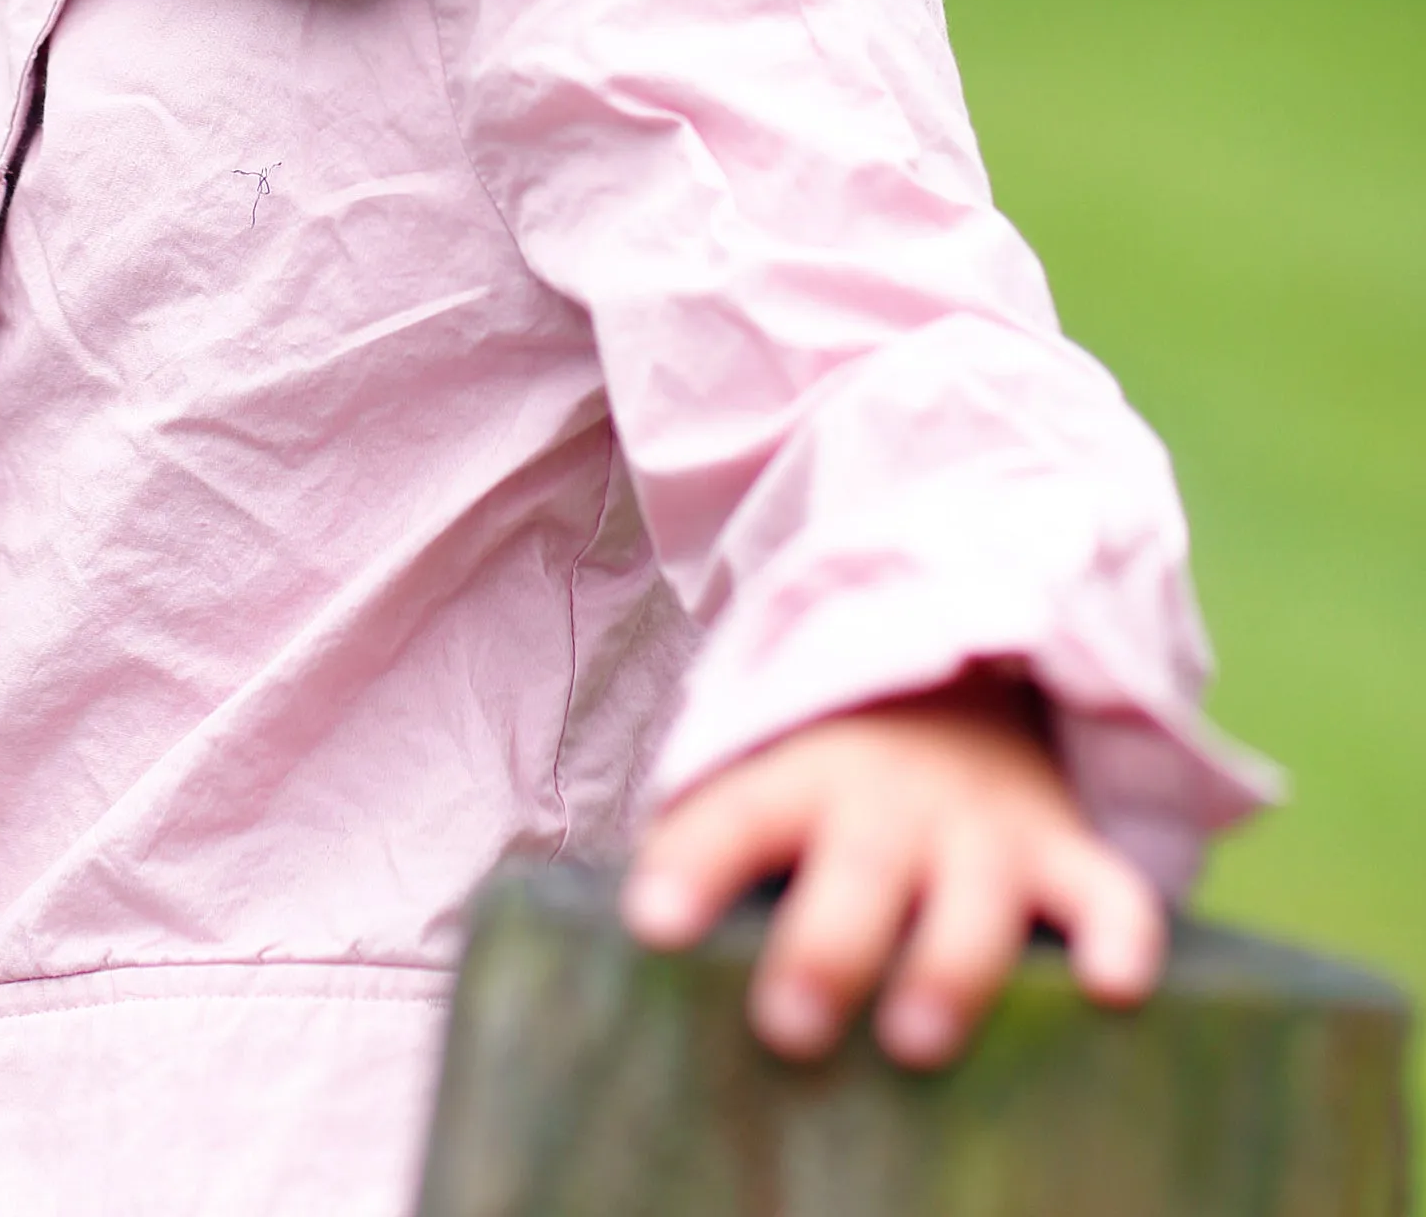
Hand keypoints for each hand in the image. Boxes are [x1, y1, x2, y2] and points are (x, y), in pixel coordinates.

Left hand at [620, 668, 1163, 1067]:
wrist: (953, 690)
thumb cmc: (829, 792)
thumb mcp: (761, 792)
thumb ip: (706, 864)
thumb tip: (610, 986)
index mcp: (796, 785)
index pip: (731, 819)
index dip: (691, 866)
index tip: (651, 924)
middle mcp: (889, 805)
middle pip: (855, 871)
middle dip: (823, 947)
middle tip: (788, 1024)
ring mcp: (983, 827)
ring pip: (972, 899)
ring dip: (946, 966)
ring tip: (916, 1036)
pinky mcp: (1065, 854)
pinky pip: (1108, 892)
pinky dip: (1117, 934)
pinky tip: (1115, 986)